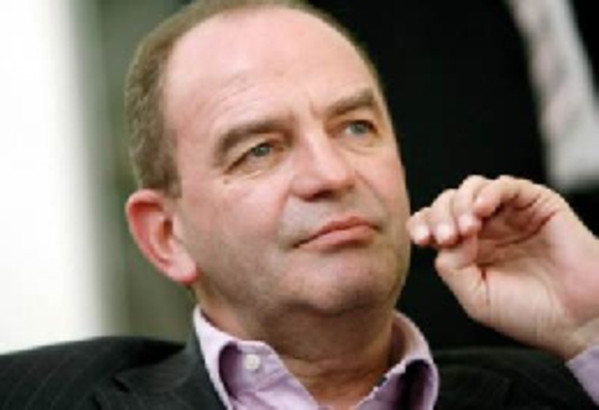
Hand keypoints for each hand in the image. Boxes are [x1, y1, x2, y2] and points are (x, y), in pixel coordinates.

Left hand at [407, 175, 598, 358]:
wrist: (578, 320)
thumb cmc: (529, 314)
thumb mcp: (476, 297)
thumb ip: (452, 267)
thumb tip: (446, 238)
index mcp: (467, 250)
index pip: (433, 224)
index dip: (422, 225)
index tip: (422, 241)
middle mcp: (486, 228)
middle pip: (447, 203)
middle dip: (439, 216)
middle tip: (446, 238)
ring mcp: (510, 215)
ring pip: (471, 189)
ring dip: (460, 204)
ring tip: (466, 230)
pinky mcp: (536, 204)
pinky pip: (505, 185)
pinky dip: (487, 193)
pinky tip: (480, 211)